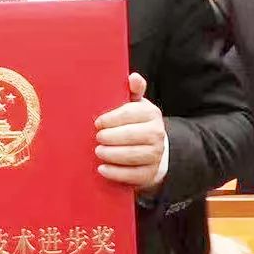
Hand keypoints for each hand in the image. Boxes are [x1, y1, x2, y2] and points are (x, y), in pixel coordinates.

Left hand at [95, 73, 166, 190]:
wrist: (152, 148)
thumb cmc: (136, 123)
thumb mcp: (135, 104)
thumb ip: (133, 90)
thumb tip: (133, 77)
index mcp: (151, 114)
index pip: (130, 114)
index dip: (111, 118)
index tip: (97, 123)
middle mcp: (157, 134)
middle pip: (131, 135)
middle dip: (111, 137)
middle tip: (97, 138)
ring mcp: (155, 155)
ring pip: (132, 155)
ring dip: (112, 154)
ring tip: (98, 151)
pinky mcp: (150, 173)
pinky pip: (133, 175)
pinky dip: (116, 173)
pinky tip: (102, 169)